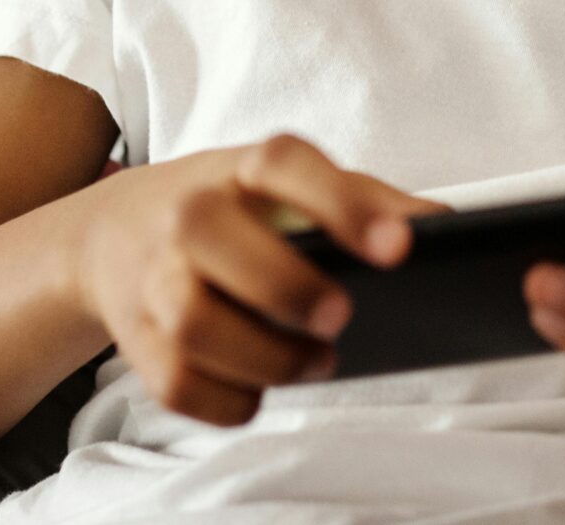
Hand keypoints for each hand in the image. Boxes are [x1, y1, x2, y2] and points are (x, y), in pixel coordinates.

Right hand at [70, 135, 442, 426]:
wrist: (118, 230)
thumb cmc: (233, 208)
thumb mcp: (293, 188)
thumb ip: (369, 200)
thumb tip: (446, 227)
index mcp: (240, 168)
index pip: (283, 163)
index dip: (342, 203)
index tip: (398, 248)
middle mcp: (187, 212)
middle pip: (215, 240)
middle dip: (287, 288)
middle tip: (343, 317)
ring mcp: (153, 276)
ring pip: (192, 324)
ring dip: (266, 357)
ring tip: (319, 362)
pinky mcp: (137, 338)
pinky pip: (177, 384)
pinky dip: (229, 401)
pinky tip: (262, 390)